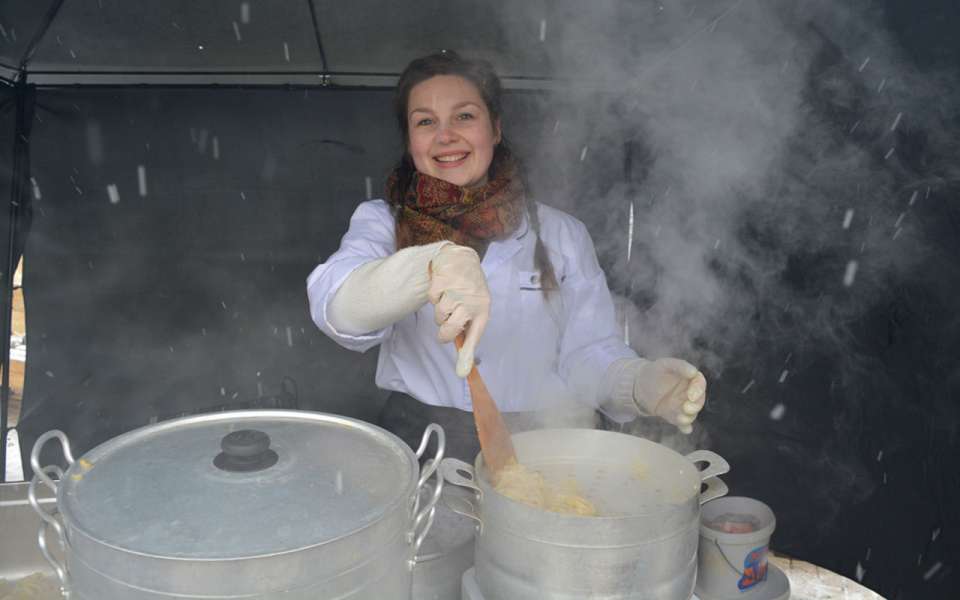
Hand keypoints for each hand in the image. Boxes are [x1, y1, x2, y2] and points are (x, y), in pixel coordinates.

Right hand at [428, 244, 490, 376]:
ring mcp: (456, 290)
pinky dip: (434, 295)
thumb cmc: (470, 290)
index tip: (462, 372)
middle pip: (449, 329)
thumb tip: (463, 371)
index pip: (475, 336)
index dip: (467, 354)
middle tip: (446, 323)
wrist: (463, 258)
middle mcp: (471, 301)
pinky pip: (432, 298)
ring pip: (439, 314)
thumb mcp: (475, 312)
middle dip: (444, 331)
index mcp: (482, 310)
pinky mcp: (443, 279)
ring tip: (448, 299)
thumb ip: (468, 340)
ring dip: (440, 310)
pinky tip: (443, 287)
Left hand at [632, 358, 706, 433]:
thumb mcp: (664, 364)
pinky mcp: (675, 416)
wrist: (639, 386)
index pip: (700, 384)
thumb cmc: (653, 372)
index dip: (698, 390)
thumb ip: (679, 366)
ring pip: (692, 413)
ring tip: (681, 419)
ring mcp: (683, 405)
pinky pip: (683, 423)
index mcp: (689, 378)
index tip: (691, 395)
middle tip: (686, 408)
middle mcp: (689, 393)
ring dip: (689, 417)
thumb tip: (693, 372)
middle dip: (695, 406)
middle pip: (699, 401)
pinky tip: (685, 430)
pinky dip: (685, 427)